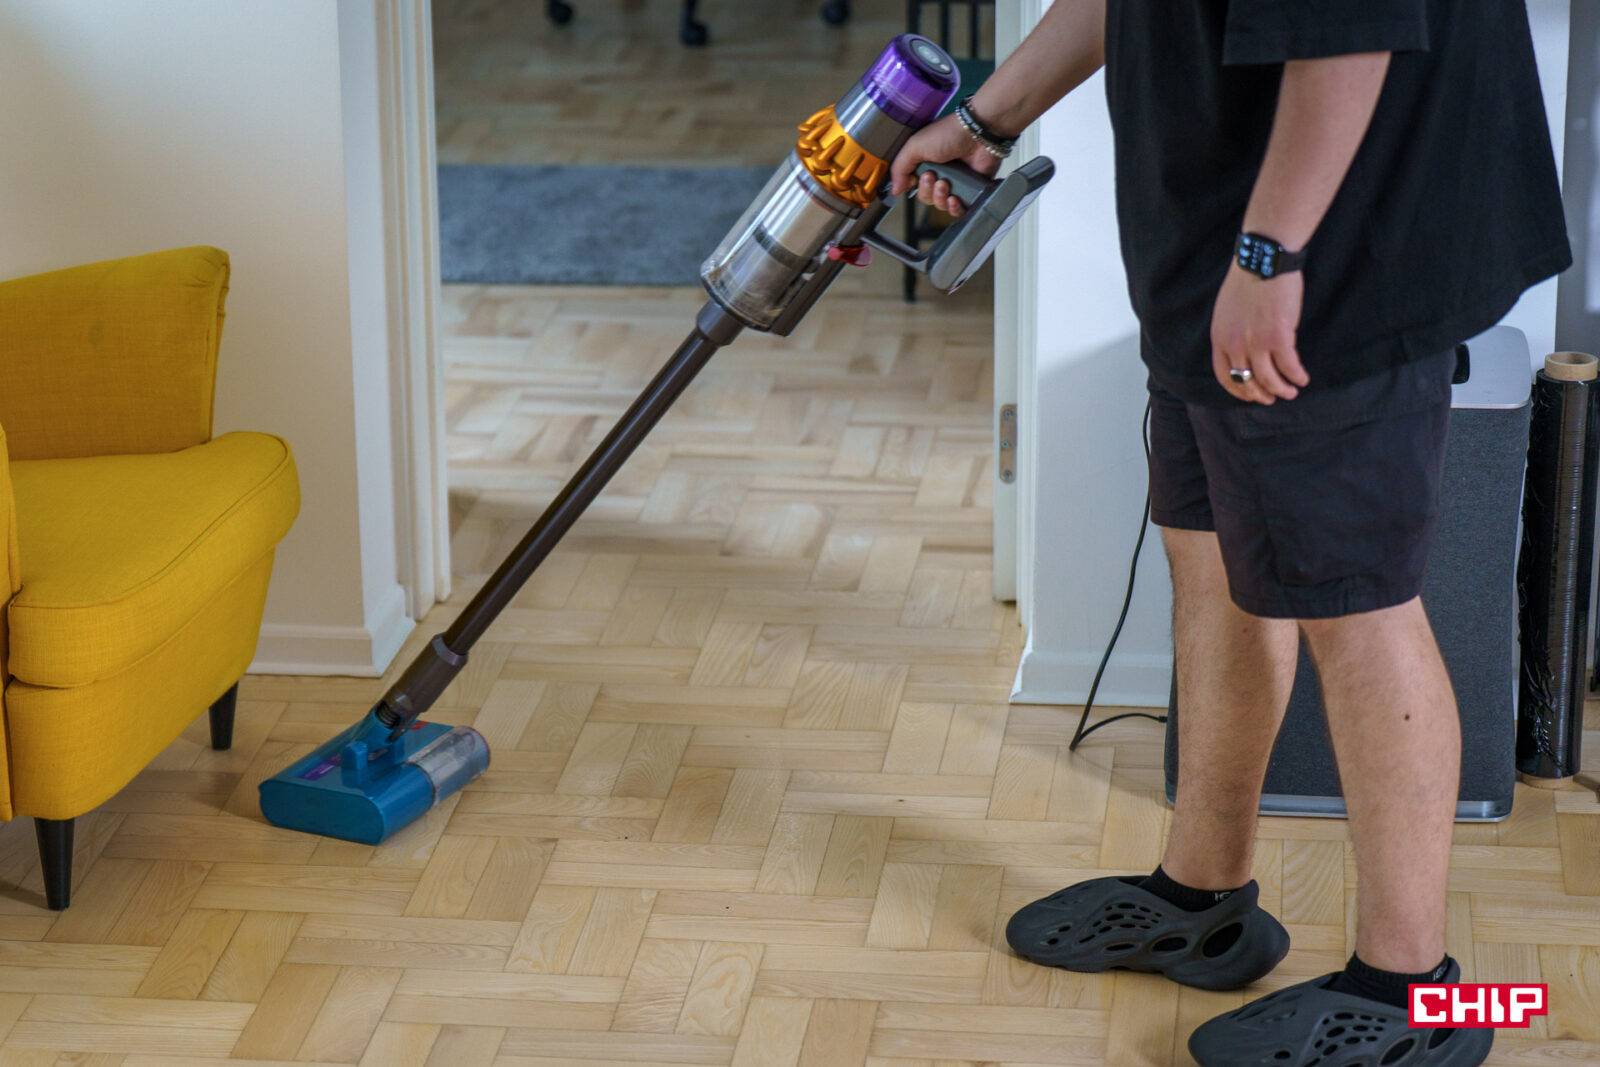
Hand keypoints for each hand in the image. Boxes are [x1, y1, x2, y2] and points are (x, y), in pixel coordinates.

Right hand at [888, 114, 998, 217]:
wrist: (978, 133)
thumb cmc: (949, 133)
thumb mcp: (915, 146)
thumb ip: (899, 168)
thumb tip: (894, 188)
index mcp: (925, 163)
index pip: (913, 185)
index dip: (912, 186)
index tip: (914, 180)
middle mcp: (940, 173)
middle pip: (926, 197)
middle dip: (927, 191)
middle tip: (933, 177)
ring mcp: (955, 183)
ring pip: (940, 205)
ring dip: (940, 198)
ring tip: (945, 184)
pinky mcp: (970, 191)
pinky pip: (958, 211)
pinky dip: (954, 208)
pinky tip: (954, 199)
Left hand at [1210, 263, 1308, 403]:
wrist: (1264, 261)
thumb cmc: (1248, 280)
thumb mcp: (1226, 311)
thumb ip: (1231, 332)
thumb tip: (1241, 349)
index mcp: (1220, 338)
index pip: (1224, 375)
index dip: (1238, 390)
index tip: (1250, 395)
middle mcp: (1235, 345)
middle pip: (1247, 382)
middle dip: (1260, 395)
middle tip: (1272, 399)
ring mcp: (1256, 343)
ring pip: (1269, 380)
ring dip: (1281, 390)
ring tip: (1291, 392)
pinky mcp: (1279, 337)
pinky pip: (1289, 366)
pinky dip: (1296, 376)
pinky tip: (1302, 379)